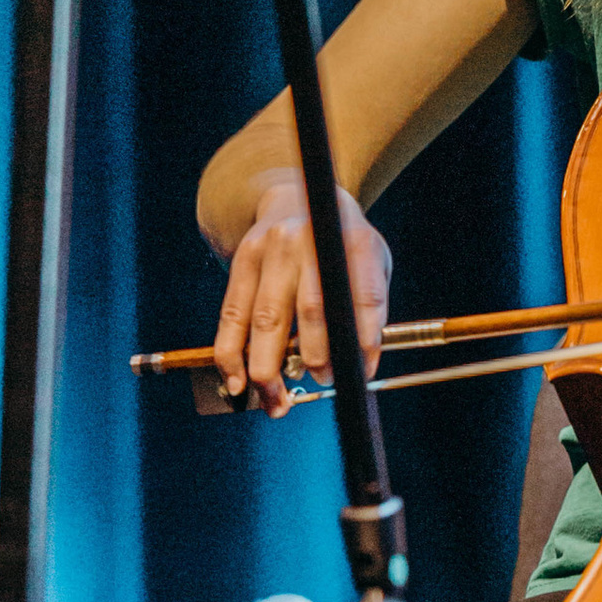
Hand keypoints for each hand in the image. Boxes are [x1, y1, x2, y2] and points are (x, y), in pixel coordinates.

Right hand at [213, 179, 392, 414]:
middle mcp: (310, 242)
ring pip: (266, 319)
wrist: (295, 198)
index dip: (363, 338)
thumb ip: (369, 307)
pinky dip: (232, 355)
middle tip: (321, 382)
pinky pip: (232, 315)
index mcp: (353, 241)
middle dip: (315, 357)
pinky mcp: (242, 261)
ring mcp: (271, 249)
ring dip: (268, 369)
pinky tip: (238, 383)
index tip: (361, 371)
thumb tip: (359, 365)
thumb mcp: (369, 261)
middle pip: (311, 308)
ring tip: (276, 403)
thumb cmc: (340, 246)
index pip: (363, 294)